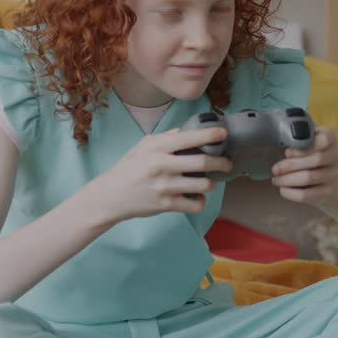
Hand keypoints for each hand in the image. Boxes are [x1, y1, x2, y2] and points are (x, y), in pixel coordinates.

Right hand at [92, 127, 232, 220]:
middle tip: (227, 163)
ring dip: (211, 183)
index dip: (210, 135)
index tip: (223, 133)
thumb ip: (165, 138)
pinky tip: (197, 197)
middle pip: (202, 162)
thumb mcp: (142, 146)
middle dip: (221, 162)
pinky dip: (200, 201)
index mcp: (156, 148)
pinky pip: (195, 204)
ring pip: (203, 185)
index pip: (188, 138)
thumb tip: (187, 131)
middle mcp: (161, 166)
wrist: (110, 196)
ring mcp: (164, 187)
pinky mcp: (165, 205)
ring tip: (209, 182)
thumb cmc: (128, 169)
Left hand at [271, 126, 337, 204]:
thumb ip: (293, 139)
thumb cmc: (305, 152)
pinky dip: (291, 192)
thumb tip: (281, 144)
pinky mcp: (328, 191)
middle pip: (317, 159)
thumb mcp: (301, 140)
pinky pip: (307, 194)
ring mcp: (333, 174)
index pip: (324, 139)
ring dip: (288, 179)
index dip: (303, 147)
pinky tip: (283, 188)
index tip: (287, 152)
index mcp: (329, 137)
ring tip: (276, 179)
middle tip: (275, 169)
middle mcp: (336, 155)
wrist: (323, 172)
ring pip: (309, 177)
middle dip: (291, 165)